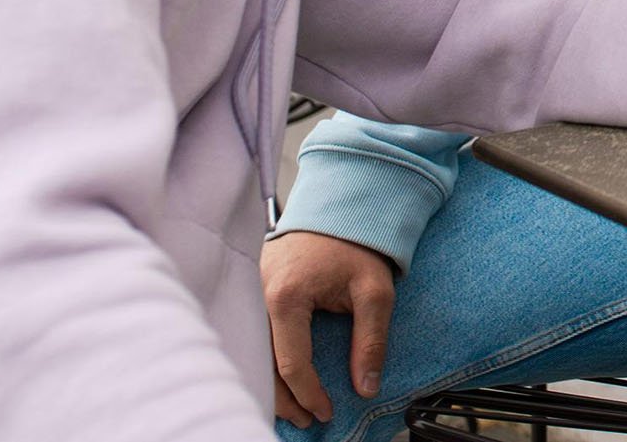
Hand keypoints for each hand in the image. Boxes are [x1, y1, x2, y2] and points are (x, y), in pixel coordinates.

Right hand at [261, 229, 394, 425]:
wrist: (338, 207)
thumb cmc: (356, 244)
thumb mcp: (375, 292)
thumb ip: (371, 341)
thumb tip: (366, 386)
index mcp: (286, 297)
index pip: (291, 362)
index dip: (309, 393)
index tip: (326, 411)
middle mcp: (259, 296)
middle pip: (263, 363)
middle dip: (284, 399)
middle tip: (306, 420)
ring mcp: (251, 291)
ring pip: (254, 351)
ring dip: (271, 384)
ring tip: (293, 409)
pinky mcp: (252, 290)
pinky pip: (254, 334)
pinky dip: (264, 361)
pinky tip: (278, 379)